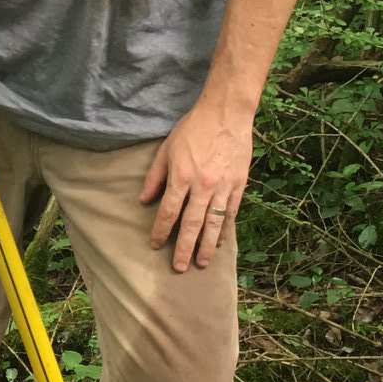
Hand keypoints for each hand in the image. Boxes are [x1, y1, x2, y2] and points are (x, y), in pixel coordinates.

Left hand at [139, 95, 253, 272]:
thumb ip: (155, 176)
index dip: (160, 230)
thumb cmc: (193, 128)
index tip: (155, 244)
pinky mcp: (239, 185)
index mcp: (181, 176)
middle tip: (178, 268)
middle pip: (191, 224)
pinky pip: (231, 213)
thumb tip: (143, 200)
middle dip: (183, 248)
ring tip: (201, 263)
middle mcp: (202, 186)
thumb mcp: (167, 148)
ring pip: (214, 224)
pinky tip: (220, 242)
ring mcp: (223, 187)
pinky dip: (225, 230)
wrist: (226, 113)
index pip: (168, 211)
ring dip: (206, 246)